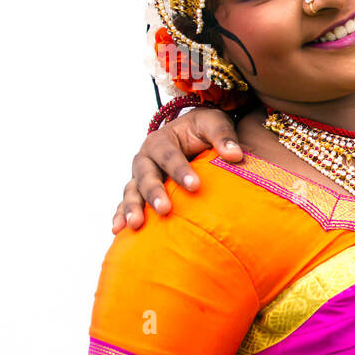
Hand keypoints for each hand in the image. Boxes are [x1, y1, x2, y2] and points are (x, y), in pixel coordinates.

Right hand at [113, 108, 242, 233]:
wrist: (193, 133)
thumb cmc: (204, 128)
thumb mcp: (214, 123)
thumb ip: (223, 136)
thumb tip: (235, 154)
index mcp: (162, 141)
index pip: (169, 156)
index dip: (180, 170)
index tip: (195, 186)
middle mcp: (146, 158)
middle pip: (146, 175)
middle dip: (154, 192)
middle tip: (165, 209)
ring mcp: (140, 176)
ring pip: (132, 191)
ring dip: (132, 208)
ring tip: (135, 225)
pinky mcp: (140, 191)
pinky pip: (127, 204)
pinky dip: (121, 215)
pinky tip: (120, 231)